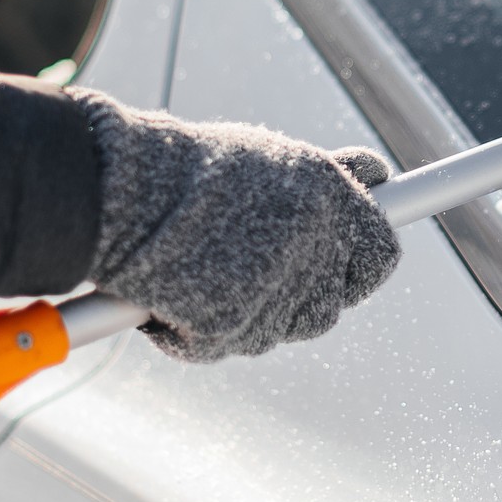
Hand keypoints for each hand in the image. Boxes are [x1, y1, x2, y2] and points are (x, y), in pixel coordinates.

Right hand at [79, 95, 399, 361]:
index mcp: (331, 197)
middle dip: (300, 298)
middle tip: (256, 273)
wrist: (120, 191)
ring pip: (280, 329)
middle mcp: (315, 245)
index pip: (381, 253)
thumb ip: (325, 179)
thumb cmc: (187, 169)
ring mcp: (277, 291)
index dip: (361, 265)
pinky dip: (196, 331)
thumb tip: (374, 175)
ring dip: (252, 314)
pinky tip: (171, 294)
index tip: (344, 267)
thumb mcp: (269, 157)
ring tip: (204, 272)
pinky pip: (225, 344)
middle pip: (330, 305)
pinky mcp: (233, 326)